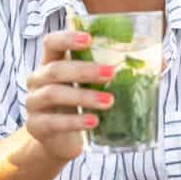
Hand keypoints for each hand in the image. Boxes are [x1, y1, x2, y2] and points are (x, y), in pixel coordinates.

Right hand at [24, 30, 115, 161]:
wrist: (60, 140)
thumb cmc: (76, 106)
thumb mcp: (86, 85)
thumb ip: (103, 71)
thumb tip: (147, 60)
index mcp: (49, 63)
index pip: (51, 43)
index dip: (67, 38)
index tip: (89, 39)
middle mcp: (37, 80)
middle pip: (55, 69)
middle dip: (84, 70)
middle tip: (111, 73)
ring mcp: (33, 103)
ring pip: (53, 94)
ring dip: (84, 96)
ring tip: (109, 101)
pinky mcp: (35, 126)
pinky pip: (54, 122)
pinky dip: (75, 121)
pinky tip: (93, 121)